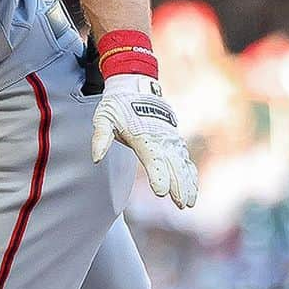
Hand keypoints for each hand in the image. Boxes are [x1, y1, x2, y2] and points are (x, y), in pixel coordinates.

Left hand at [90, 73, 197, 208]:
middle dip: (178, 185)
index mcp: (142, 134)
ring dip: (187, 183)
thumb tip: (96, 157)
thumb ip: (100, 137)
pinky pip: (184, 157)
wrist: (135, 84)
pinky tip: (193, 188)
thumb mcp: (103, 117)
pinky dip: (189, 172)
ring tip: (189, 202)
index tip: (162, 192)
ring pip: (181, 163)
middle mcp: (160, 137)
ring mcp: (169, 137)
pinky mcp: (173, 138)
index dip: (158, 176)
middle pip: (171, 165)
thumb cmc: (117, 104)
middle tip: (181, 204)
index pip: (153, 158)